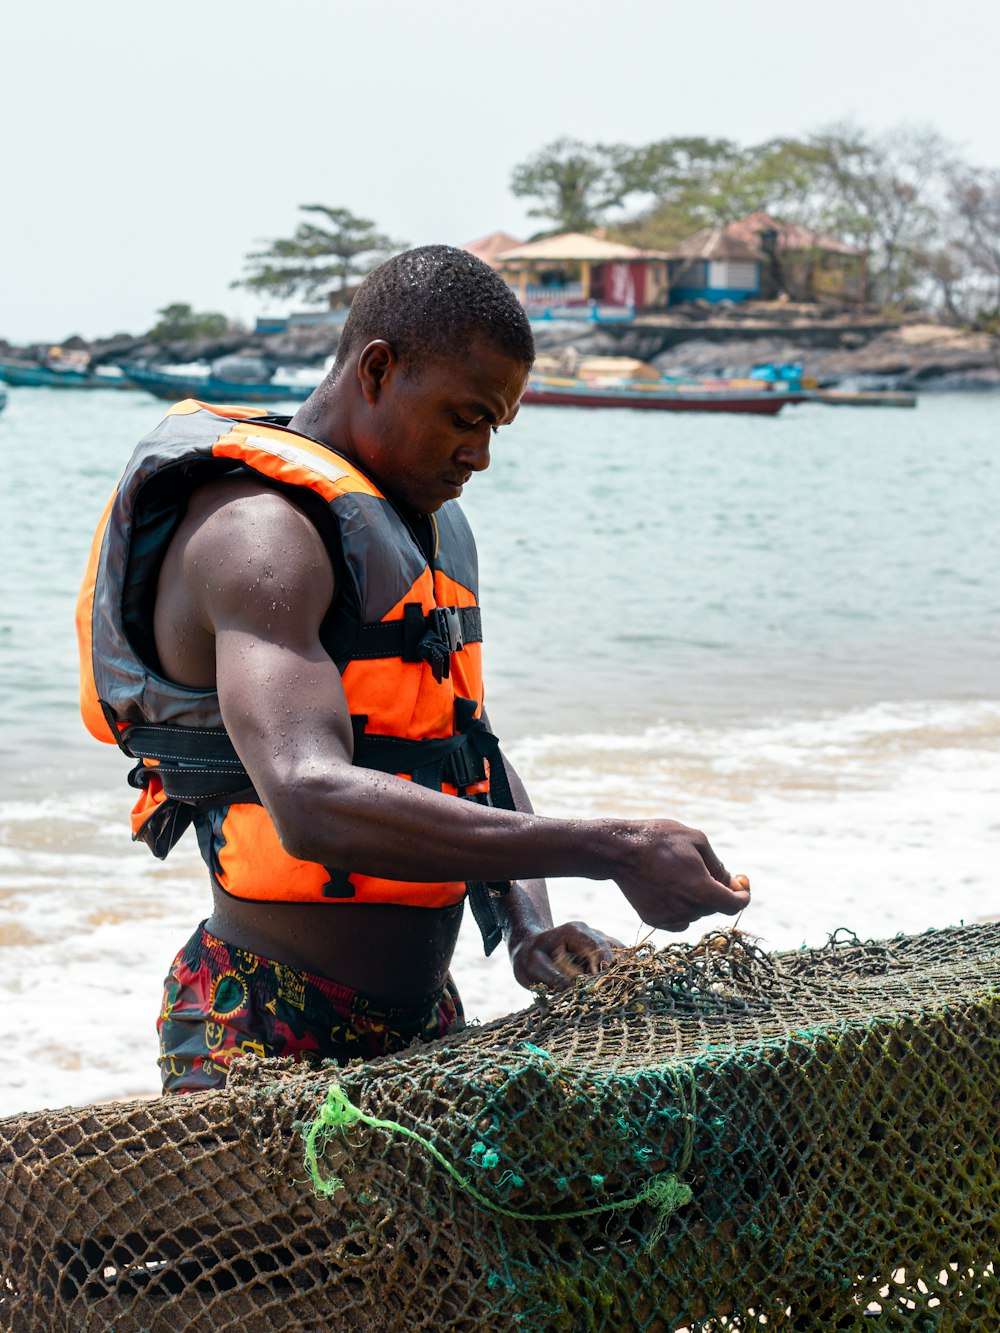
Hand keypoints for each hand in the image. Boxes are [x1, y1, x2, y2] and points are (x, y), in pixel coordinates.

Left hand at [508, 920, 622, 992]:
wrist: (531, 951)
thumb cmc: (531, 957)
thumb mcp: (534, 966)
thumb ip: (551, 976)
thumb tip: (569, 988)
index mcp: (575, 932)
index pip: (598, 945)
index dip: (605, 963)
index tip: (606, 981)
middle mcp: (592, 935)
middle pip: (615, 950)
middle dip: (618, 970)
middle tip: (617, 991)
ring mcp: (600, 945)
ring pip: (620, 957)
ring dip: (620, 974)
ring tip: (619, 993)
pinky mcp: (603, 958)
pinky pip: (617, 966)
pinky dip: (617, 978)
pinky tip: (616, 992)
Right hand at [607, 820, 749, 930]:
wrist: (620, 851)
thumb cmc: (660, 840)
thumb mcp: (697, 841)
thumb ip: (717, 866)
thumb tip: (730, 883)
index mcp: (703, 891)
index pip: (735, 906)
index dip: (742, 896)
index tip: (741, 887)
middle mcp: (688, 910)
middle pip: (714, 907)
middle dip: (717, 891)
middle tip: (706, 870)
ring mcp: (670, 918)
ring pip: (696, 912)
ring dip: (697, 898)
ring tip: (679, 873)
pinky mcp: (655, 920)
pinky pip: (679, 919)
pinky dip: (681, 907)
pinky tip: (669, 887)